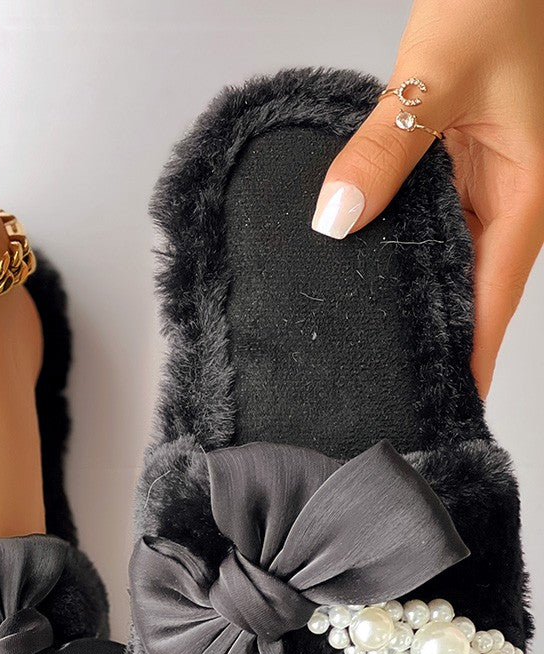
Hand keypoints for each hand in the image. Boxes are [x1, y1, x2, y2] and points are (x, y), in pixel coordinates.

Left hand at [311, 0, 543, 397]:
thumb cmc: (494, 4)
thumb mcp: (433, 79)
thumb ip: (385, 149)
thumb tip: (338, 217)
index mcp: (525, 193)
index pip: (494, 297)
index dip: (472, 354)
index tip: (447, 403)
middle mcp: (507, 198)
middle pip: (471, 289)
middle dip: (439, 338)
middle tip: (394, 388)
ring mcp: (481, 185)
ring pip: (447, 259)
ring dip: (417, 297)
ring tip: (374, 346)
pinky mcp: (454, 167)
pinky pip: (428, 222)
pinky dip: (399, 247)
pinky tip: (365, 268)